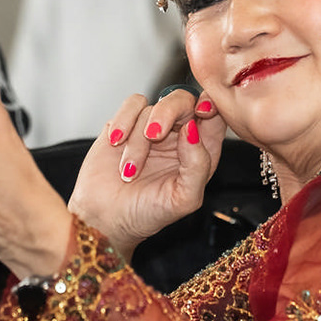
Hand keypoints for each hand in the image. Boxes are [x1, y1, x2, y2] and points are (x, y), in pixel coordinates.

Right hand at [67, 90, 225, 258]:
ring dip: (137, 140)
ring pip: (153, 106)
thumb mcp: (183, 199)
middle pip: (185, 100)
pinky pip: (132, 104)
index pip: (215, 116)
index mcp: (200, 152)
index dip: (212, 105)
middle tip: (154, 135)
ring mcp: (151, 128)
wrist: (105, 219)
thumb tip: (192, 129)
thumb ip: (198, 165)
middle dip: (169, 112)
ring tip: (129, 171)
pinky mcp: (126, 123)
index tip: (201, 112)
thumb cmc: (146, 215)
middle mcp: (178, 137)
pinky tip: (117, 144)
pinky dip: (123, 121)